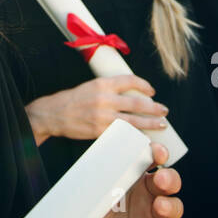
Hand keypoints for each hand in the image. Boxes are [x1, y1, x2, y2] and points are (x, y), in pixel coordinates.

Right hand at [25, 74, 168, 142]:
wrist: (53, 114)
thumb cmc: (73, 99)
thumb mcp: (91, 86)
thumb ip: (110, 88)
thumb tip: (131, 93)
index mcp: (102, 83)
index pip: (130, 81)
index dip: (144, 85)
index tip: (152, 91)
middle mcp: (104, 98)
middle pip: (137, 103)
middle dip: (154, 108)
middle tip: (164, 110)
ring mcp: (103, 117)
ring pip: (134, 120)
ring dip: (150, 123)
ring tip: (161, 124)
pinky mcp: (100, 131)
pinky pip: (123, 134)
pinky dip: (135, 136)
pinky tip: (144, 137)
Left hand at [82, 142, 182, 217]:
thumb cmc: (83, 206)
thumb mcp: (88, 184)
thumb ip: (99, 169)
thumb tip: (101, 151)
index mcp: (133, 175)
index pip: (152, 160)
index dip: (158, 153)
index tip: (158, 152)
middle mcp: (145, 194)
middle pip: (169, 182)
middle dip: (170, 178)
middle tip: (160, 178)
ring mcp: (149, 215)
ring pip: (173, 207)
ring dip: (170, 205)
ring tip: (159, 206)